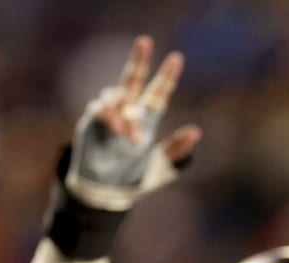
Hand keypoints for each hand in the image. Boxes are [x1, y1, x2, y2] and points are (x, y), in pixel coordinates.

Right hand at [45, 35, 201, 260]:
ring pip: (116, 98)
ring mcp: (109, 116)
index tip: (177, 58)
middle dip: (139, 60)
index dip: (167, 77)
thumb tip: (196, 131)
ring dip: (125, 113)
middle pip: (132, 80)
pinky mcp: (92, 123)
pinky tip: (117, 131)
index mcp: (146, 120)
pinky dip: (109, 117)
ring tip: (131, 138)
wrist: (108, 194)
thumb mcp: (162, 168)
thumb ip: (177, 151)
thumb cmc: (134, 178)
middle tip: (145, 41)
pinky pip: (100, 111)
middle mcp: (127, 113)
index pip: (158, 93)